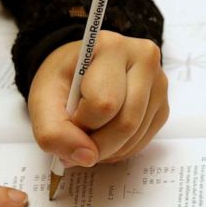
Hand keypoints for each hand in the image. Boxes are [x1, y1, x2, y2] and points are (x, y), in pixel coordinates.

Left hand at [28, 31, 168, 166]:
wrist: (79, 70)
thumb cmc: (64, 79)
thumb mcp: (42, 100)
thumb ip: (53, 132)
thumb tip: (86, 158)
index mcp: (112, 48)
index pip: (104, 104)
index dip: (81, 123)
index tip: (69, 116)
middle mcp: (143, 60)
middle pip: (126, 123)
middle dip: (96, 144)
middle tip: (77, 138)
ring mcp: (158, 84)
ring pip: (135, 136)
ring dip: (107, 150)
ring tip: (89, 136)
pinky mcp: (163, 106)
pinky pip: (143, 141)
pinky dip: (120, 149)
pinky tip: (106, 136)